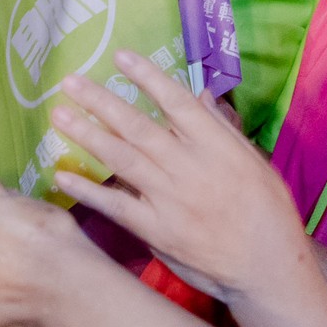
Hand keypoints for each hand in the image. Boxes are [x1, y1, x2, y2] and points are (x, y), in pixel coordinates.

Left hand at [44, 50, 310, 303]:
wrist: (268, 269)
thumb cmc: (268, 213)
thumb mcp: (255, 163)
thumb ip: (222, 129)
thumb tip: (199, 94)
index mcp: (218, 147)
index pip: (178, 103)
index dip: (147, 78)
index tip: (120, 56)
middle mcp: (191, 168)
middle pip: (139, 127)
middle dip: (101, 102)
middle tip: (70, 81)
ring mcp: (171, 200)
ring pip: (122, 159)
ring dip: (87, 135)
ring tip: (59, 115)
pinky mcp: (156, 230)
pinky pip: (115, 205)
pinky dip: (88, 190)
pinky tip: (62, 175)